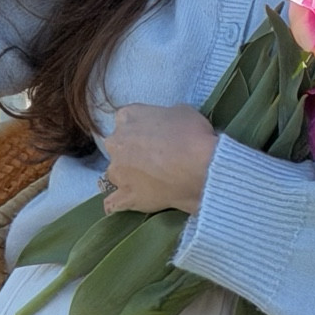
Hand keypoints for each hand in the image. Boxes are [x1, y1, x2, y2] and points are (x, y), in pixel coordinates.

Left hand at [101, 105, 217, 216]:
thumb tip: (166, 126)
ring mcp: (118, 171)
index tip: (156, 137)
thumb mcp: (182, 111)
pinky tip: (127, 202)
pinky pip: (113, 203)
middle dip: (132, 152)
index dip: (142, 129)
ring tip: (150, 183)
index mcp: (127, 117)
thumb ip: (164, 116)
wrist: (201, 168)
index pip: (127, 120)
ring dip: (128, 176)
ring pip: (116, 173)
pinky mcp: (125, 196)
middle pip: (118, 146)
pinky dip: (118, 203)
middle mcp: (116, 143)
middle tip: (155, 159)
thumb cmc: (193, 135)